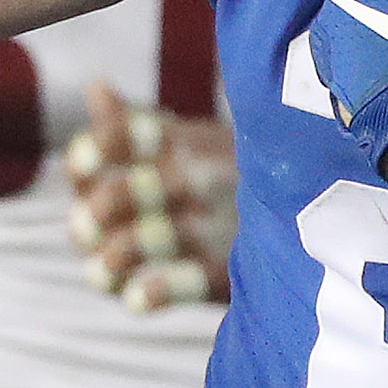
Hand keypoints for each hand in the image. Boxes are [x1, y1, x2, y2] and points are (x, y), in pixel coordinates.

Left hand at [64, 82, 235, 309]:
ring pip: (152, 239)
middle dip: (99, 210)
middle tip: (81, 227)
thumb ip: (133, 123)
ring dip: (115, 257)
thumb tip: (97, 88)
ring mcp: (214, 225)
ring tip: (102, 270)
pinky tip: (135, 299)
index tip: (78, 163)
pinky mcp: (228, 271)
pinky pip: (188, 283)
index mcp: (184, 142)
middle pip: (130, 192)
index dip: (98, 147)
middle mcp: (198, 178)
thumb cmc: (227, 170)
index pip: (132, 135)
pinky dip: (156, 293)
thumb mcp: (190, 138)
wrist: (308, 208)